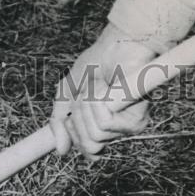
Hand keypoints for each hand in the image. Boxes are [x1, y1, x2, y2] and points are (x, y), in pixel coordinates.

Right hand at [50, 23, 157, 157]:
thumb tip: (61, 150)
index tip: (75, 111)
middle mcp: (117, 131)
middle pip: (88, 144)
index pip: (87, 147)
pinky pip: (104, 123)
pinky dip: (99, 101)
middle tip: (89, 92)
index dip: (74, 130)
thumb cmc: (97, 63)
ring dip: (89, 105)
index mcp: (104, 127)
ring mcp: (127, 127)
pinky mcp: (135, 120)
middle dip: (80, 115)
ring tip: (101, 86)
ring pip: (95, 134)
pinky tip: (110, 88)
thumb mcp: (67, 94)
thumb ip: (59, 122)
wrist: (117, 44)